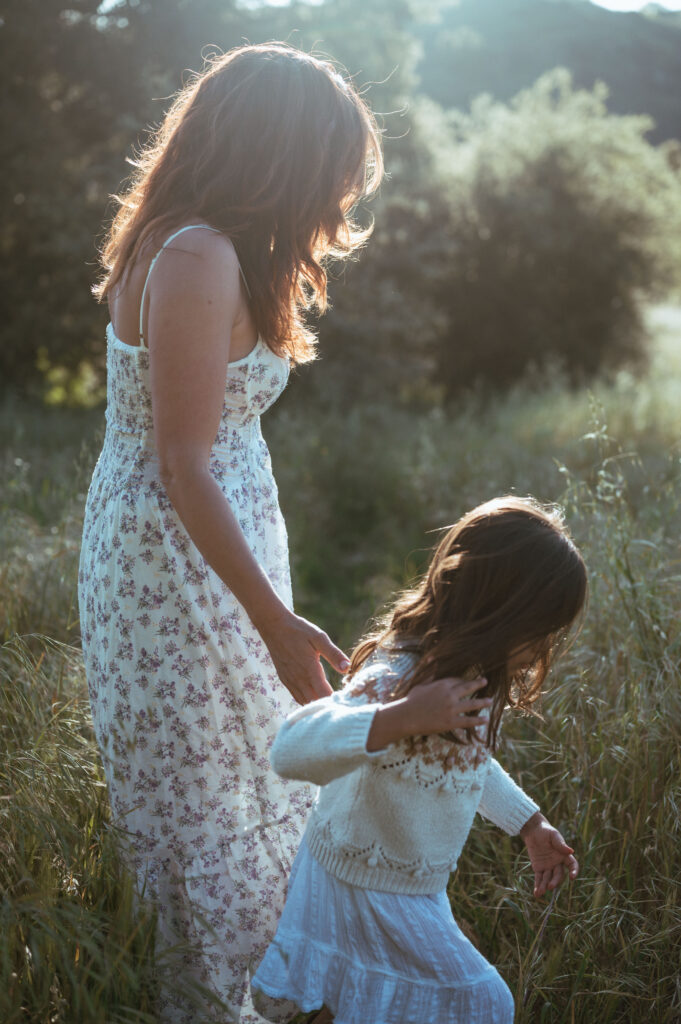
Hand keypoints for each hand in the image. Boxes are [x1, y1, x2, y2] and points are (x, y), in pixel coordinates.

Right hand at [257, 608, 348, 704]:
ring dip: (317, 702)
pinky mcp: (284, 680)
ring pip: (305, 702)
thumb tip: (347, 668)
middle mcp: (299, 680)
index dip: (335, 699)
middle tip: (340, 699)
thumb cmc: (298, 630)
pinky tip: (314, 695)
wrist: (273, 626)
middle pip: (315, 702)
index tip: (346, 697)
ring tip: (330, 699)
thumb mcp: (319, 638)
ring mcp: (290, 681)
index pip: (324, 695)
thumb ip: (333, 654)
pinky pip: (297, 697)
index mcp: (310, 670)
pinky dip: (307, 700)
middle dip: (328, 703)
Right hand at [367, 675, 491, 750]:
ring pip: (472, 704)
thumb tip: (433, 661)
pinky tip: (485, 720)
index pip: (457, 680)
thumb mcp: (421, 684)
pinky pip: (468, 721)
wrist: (407, 717)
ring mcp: (452, 709)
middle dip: (478, 684)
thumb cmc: (411, 700)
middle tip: (485, 682)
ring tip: (490, 701)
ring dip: (482, 702)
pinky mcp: (451, 722)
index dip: (463, 680)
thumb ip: (430, 675)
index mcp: (442, 684)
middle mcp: (450, 695)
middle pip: (467, 688)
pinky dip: (478, 721)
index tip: (468, 681)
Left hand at [520, 812, 578, 897]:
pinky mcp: (538, 868)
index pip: (572, 865)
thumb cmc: (545, 831)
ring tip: (540, 893)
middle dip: (555, 881)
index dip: (574, 871)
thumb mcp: (553, 835)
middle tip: (550, 886)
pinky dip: (538, 885)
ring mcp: (548, 867)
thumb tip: (570, 851)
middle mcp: (558, 863)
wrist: (533, 830)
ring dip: (545, 886)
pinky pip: (539, 878)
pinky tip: (536, 893)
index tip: (573, 877)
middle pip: (559, 875)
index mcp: (564, 855)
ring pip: (548, 879)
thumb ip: (560, 844)